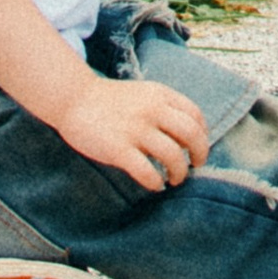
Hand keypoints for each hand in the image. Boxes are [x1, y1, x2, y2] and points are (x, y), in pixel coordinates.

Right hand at [55, 69, 209, 191]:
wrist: (74, 98)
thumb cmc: (109, 100)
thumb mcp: (143, 94)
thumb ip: (163, 108)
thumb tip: (187, 135)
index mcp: (160, 94)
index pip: (195, 115)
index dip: (203, 135)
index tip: (198, 148)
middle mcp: (152, 110)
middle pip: (191, 135)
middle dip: (199, 154)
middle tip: (194, 166)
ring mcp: (135, 129)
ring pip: (173, 156)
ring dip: (179, 173)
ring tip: (174, 179)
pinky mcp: (118, 148)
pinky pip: (147, 171)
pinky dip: (156, 182)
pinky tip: (155, 185)